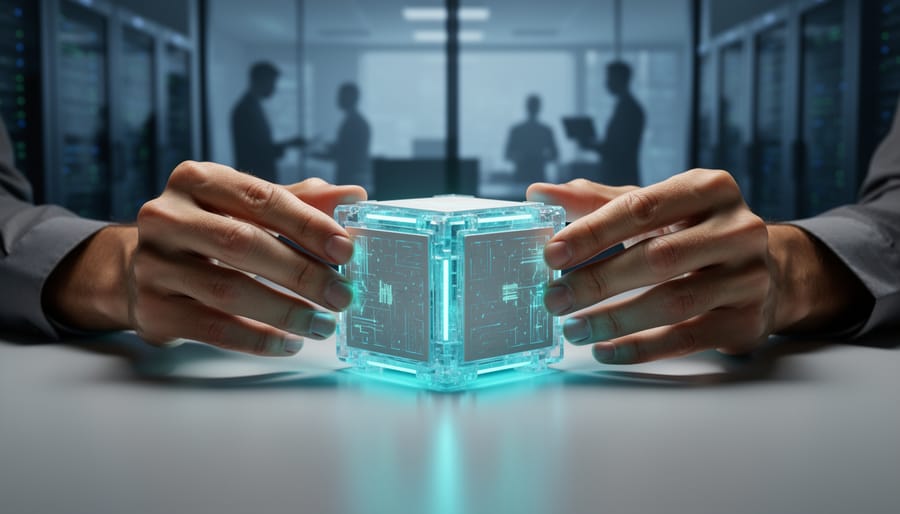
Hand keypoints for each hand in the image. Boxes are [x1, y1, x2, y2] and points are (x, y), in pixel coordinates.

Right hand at [127, 162, 365, 355]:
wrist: (140, 267)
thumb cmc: (209, 231)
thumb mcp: (248, 207)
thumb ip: (300, 202)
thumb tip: (354, 197)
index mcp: (196, 181)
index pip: (261, 199)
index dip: (308, 224)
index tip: (346, 249)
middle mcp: (166, 217)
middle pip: (243, 244)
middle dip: (302, 273)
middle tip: (342, 294)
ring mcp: (153, 264)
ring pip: (228, 291)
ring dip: (285, 312)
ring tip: (323, 323)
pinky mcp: (152, 308)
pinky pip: (213, 329)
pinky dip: (257, 339)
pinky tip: (289, 342)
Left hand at [527, 171, 775, 363]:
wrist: (768, 272)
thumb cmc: (694, 233)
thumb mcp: (653, 208)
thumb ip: (597, 201)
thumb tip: (539, 193)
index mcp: (709, 189)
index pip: (642, 208)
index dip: (593, 232)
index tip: (551, 254)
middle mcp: (737, 229)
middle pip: (658, 258)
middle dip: (597, 281)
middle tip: (554, 298)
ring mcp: (748, 277)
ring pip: (674, 302)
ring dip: (615, 320)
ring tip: (574, 329)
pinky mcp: (747, 321)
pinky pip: (687, 339)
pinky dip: (641, 348)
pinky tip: (606, 350)